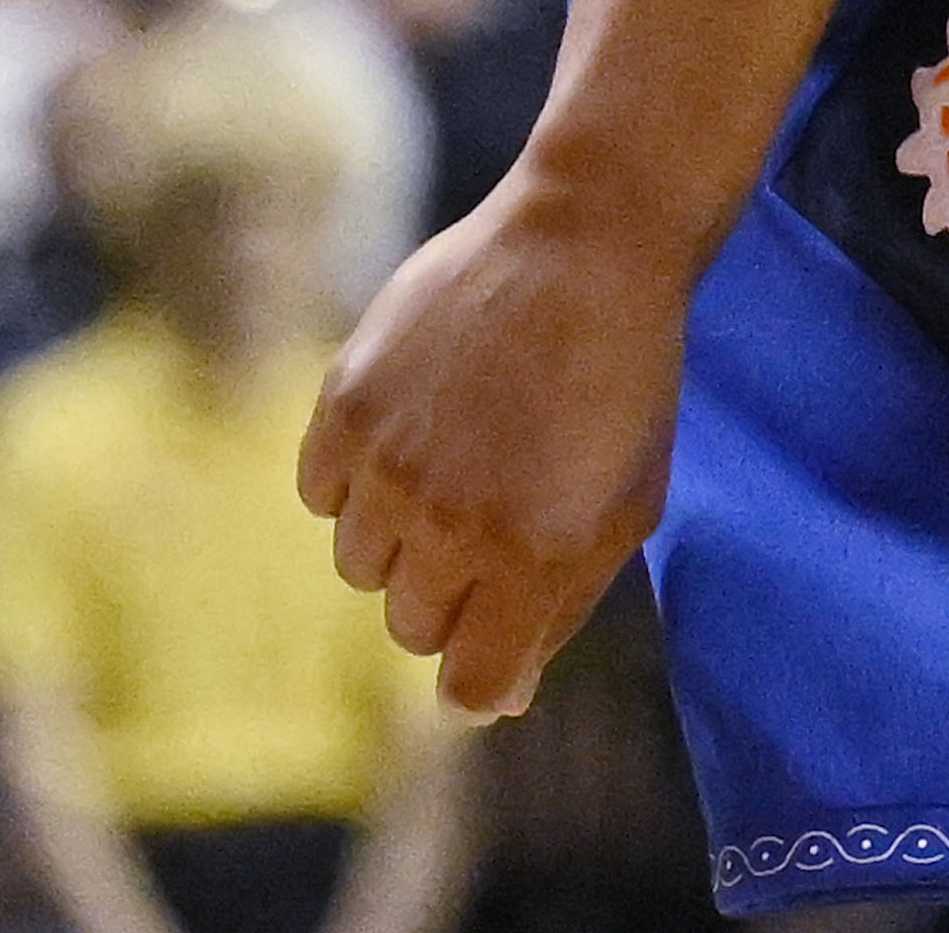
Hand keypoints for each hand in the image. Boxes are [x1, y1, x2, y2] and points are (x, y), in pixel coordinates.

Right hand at [300, 166, 697, 718]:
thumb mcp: (628, 503)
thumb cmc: (620, 382)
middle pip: (413, 626)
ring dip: (401, 537)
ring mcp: (390, 464)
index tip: (488, 653)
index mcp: (533, 555)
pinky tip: (412, 427)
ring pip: (360, 566)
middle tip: (496, 517)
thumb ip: (561, 609)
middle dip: (452, 594)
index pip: (471, 685)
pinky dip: (355, 479)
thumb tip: (501, 703)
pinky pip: (320, 494)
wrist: (586, 245)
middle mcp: (452, 521)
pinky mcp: (344, 404)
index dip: (480, 681)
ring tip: (459, 462)